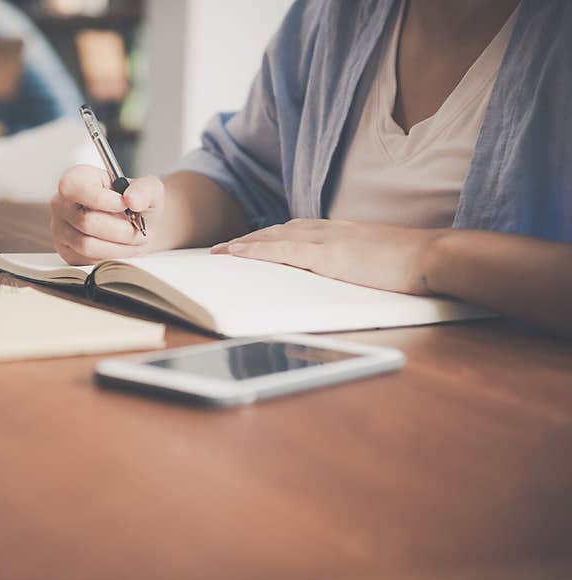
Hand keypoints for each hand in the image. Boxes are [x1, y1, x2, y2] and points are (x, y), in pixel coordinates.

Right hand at [50, 165, 163, 264]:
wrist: (137, 225)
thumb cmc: (136, 204)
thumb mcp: (148, 189)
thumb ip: (144, 189)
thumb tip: (132, 199)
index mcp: (77, 179)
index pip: (72, 187)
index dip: (100, 199)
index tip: (124, 205)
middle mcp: (62, 203)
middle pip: (86, 221)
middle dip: (120, 229)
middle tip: (139, 229)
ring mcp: (61, 229)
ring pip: (87, 245)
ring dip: (118, 246)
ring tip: (135, 240)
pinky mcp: (67, 252)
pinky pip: (87, 260)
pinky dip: (111, 257)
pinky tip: (122, 249)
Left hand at [211, 219, 447, 294]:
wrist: (432, 256)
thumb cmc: (410, 264)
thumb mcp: (374, 261)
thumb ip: (353, 263)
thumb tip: (342, 275)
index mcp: (340, 232)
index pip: (295, 231)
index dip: (269, 238)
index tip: (249, 244)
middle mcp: (329, 229)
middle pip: (279, 230)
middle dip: (250, 239)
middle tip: (223, 248)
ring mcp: (327, 239)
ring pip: (275, 236)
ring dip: (245, 244)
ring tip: (221, 251)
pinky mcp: (328, 254)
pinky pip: (282, 250)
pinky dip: (256, 250)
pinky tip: (236, 253)